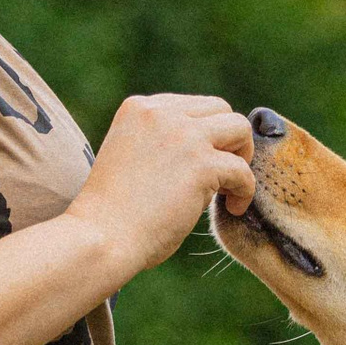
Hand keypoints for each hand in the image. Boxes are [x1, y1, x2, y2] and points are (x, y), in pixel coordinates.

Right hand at [69, 95, 255, 280]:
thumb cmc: (110, 213)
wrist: (100, 238)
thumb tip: (205, 151)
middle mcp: (161, 113)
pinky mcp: (201, 164)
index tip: (201, 163)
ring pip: (239, 128)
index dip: (204, 134)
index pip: (191, 106)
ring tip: (230, 187)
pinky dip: (245, 191)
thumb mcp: (130, 157)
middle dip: (228, 139)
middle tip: (222, 174)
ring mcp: (183, 136)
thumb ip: (160, 143)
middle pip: (220, 108)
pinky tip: (233, 209)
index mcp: (138, 108)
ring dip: (241, 157)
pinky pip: (243, 170)